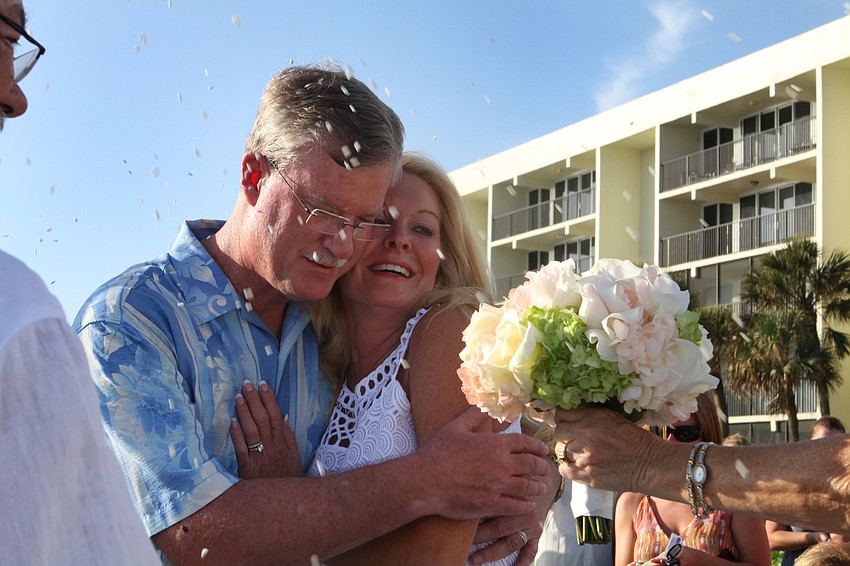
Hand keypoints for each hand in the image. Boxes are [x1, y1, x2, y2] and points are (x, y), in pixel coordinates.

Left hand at [230, 380, 302, 478]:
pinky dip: (238, 436)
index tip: (262, 385)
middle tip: (247, 384)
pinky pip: (242, 450)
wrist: (284, 504)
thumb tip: (284, 416)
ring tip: (238, 397)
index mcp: (283, 443)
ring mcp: (260, 458)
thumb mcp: (295, 457)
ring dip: (245, 413)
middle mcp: (272, 448)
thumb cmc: (288, 479)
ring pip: (252, 431)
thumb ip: (289, 437)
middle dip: (255, 400)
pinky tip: (232, 422)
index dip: (269, 400)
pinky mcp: (248, 469)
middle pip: (263, 420)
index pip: (275, 416)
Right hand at [417, 406, 550, 520]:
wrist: (426, 480)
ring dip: (538, 487)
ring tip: (541, 488)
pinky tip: (529, 504)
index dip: (538, 447)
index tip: (543, 451)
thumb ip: (473, 415)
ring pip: (528, 487)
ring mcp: (497, 485)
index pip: (525, 443)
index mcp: (495, 444)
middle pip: (532, 465)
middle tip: (545, 470)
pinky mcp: (491, 504)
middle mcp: (501, 464)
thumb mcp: (456, 427)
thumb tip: (483, 404)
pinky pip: (516, 506)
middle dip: (542, 467)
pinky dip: (526, 505)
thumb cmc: (438, 452)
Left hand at [468, 458, 558, 564]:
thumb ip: (487, 473)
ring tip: (474, 559)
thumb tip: (458, 476)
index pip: (490, 507)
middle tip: (461, 542)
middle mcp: (522, 509)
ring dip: (491, 552)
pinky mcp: (537, 531)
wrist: (544, 473)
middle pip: (497, 526)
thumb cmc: (517, 469)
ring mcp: (530, 523)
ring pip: (510, 542)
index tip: (455, 519)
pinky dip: (522, 562)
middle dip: (478, 536)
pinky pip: (530, 550)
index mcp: (513, 492)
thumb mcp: (506, 466)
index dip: (472, 516)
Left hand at [554, 405, 662, 493]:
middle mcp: (584, 436)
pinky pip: (564, 470)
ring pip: (561, 451)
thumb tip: (571, 412)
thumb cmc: (634, 439)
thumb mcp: (611, 417)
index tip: (568, 422)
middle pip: (559, 432)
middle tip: (575, 439)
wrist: (649, 464)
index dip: (563, 418)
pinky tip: (578, 465)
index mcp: (591, 418)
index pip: (561, 414)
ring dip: (569, 451)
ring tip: (583, 453)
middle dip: (565, 435)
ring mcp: (584, 457)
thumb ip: (589, 414)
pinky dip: (568, 467)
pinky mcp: (586, 475)